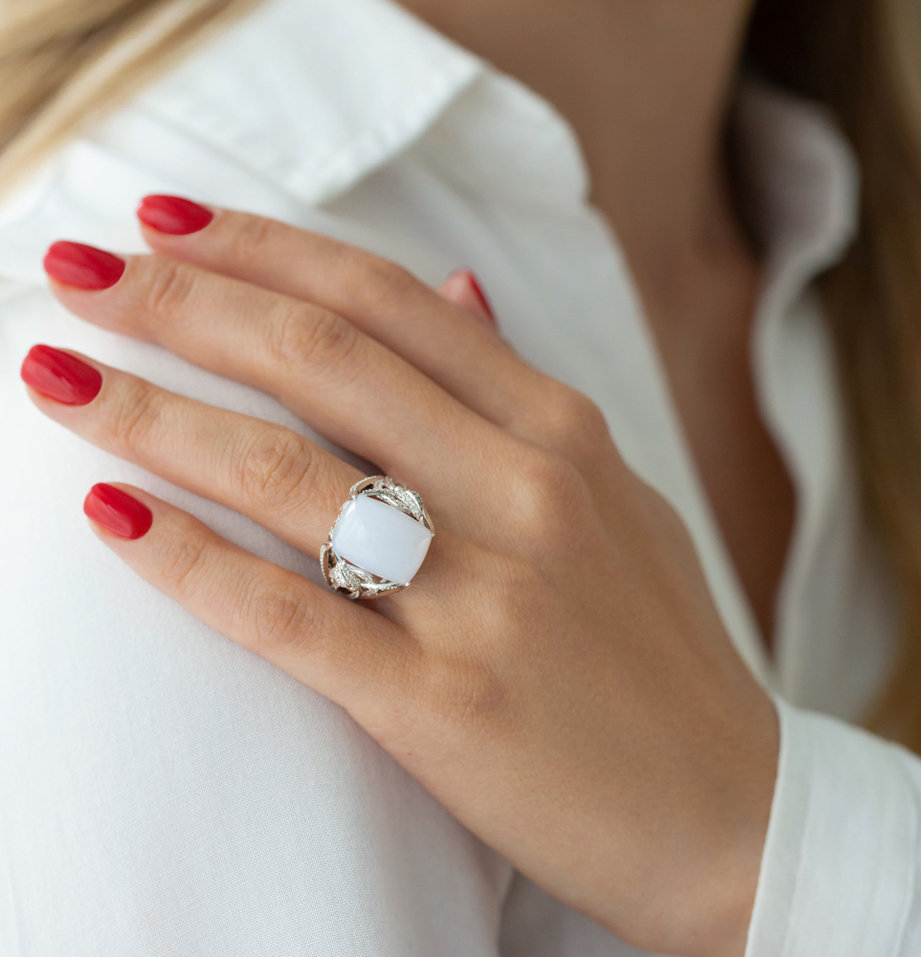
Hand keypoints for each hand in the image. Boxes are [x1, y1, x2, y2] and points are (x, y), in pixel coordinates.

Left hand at [21, 196, 777, 956]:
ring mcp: (487, 600)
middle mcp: (525, 495)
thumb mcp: (614, 495)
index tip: (169, 223)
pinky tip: (111, 517)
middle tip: (79, 271)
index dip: (265, 248)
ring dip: (152, 414)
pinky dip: (185, 562)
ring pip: (287, 477)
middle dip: (183, 303)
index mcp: (562, 433)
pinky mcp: (445, 705)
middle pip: (322, 362)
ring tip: (58, 375)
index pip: (388, 304)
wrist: (729, 807)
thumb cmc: (662, 649)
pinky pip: (288, 618)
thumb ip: (523, 396)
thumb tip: (457, 293)